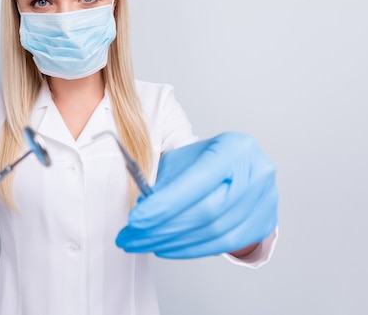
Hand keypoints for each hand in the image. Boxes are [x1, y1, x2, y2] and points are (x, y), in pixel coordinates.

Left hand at [116, 132, 277, 258]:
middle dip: (162, 228)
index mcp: (235, 147)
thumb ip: (165, 181)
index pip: (197, 182)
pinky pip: (223, 245)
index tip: (135, 219)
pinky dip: (191, 249)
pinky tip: (168, 247)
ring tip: (143, 242)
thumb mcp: (183, 160)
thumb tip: (144, 209)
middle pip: (206, 212)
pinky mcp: (264, 223)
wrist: (238, 168)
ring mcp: (266, 200)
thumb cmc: (207, 161)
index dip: (164, 204)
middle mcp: (257, 172)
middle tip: (132, 237)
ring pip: (213, 232)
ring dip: (173, 242)